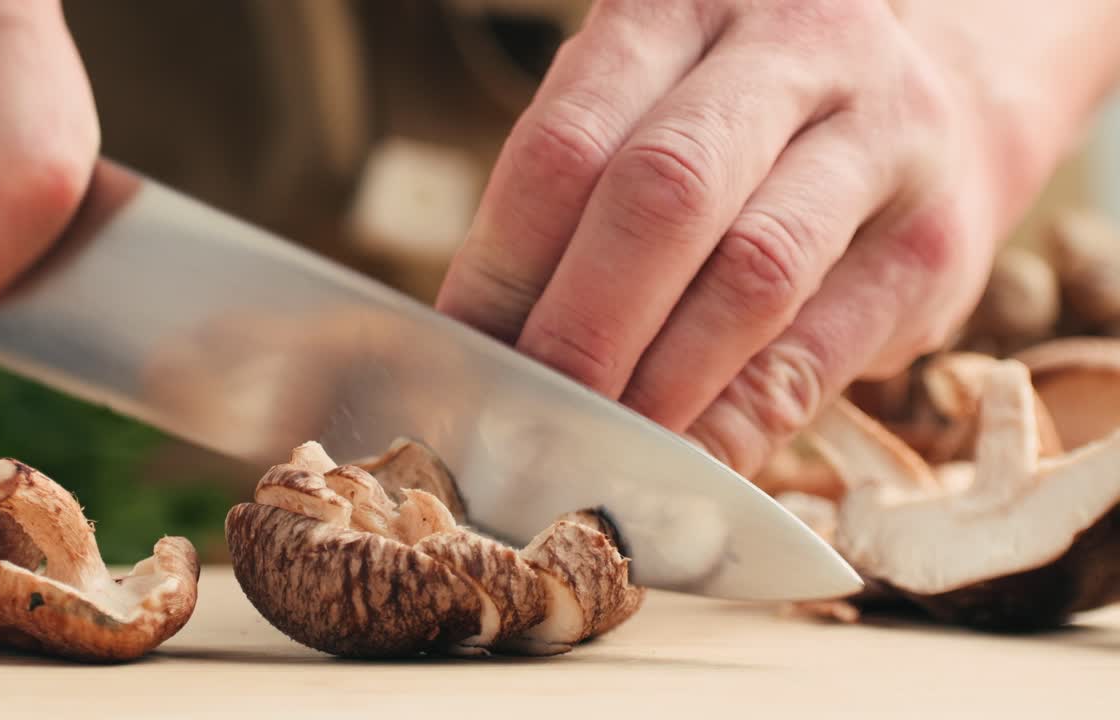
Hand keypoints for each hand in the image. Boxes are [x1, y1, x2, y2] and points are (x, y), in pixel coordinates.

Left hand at [437, 0, 1068, 476]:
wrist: (935, 110)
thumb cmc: (745, 128)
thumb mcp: (653, 114)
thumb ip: (578, 202)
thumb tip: (487, 347)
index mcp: (680, 7)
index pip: (566, 145)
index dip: (501, 269)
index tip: (464, 362)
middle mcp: (792, 46)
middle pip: (662, 194)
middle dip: (579, 329)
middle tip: (526, 419)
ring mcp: (882, 136)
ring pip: (752, 273)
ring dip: (660, 385)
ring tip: (599, 451)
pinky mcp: (935, 244)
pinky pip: (820, 352)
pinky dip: (739, 422)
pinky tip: (688, 462)